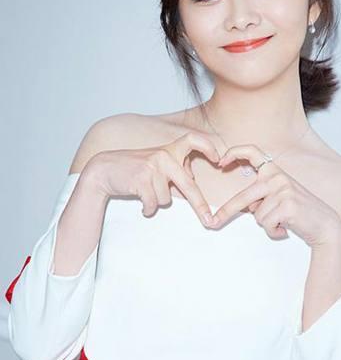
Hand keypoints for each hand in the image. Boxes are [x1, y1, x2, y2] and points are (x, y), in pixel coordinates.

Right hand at [85, 131, 220, 227]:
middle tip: (209, 220)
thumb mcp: (156, 162)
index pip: (193, 139)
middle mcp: (164, 156)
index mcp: (169, 149)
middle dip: (200, 205)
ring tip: (144, 190)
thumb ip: (175, 167)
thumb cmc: (133, 167)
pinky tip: (138, 198)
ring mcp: (153, 167)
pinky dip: (146, 207)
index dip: (208, 147)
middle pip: (188, 185)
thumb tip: (192, 176)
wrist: (104, 170)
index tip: (218, 159)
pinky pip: (153, 204)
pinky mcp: (142, 179)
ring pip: (166, 199)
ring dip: (156, 200)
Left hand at [211, 143, 340, 247]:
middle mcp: (278, 177)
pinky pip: (266, 223)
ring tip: (283, 222)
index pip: (253, 151)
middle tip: (212, 222)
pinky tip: (287, 227)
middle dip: (227, 212)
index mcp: (275, 171)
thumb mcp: (280, 196)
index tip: (220, 162)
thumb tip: (244, 205)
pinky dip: (274, 230)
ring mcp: (283, 190)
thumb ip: (262, 195)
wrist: (325, 225)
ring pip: (257, 215)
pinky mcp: (287, 205)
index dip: (235, 152)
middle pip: (244, 197)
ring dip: (267, 224)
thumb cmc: (300, 212)